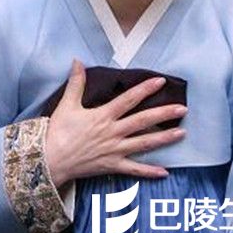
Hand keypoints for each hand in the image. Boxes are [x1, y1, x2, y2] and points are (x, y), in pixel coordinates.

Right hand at [45, 59, 186, 186]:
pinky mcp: (112, 166)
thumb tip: (77, 60)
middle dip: (164, 114)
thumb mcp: (68, 104)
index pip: (129, 99)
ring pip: (144, 144)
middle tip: (183, 109)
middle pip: (143, 121)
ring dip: (164, 139)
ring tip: (182, 133)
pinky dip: (149, 171)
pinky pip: (134, 169)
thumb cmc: (58, 131)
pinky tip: (165, 171)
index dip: (145, 89)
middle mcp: (113, 132)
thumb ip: (76, 82)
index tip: (161, 82)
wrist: (49, 160)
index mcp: (104, 115)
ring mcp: (114, 150)